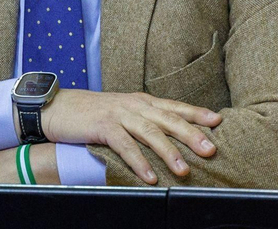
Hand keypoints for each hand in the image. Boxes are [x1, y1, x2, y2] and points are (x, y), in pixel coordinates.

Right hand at [42, 87, 221, 183]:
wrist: (59, 107)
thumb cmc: (94, 114)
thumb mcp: (124, 113)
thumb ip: (145, 120)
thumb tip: (168, 136)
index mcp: (143, 101)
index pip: (175, 106)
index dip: (197, 113)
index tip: (218, 121)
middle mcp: (136, 105)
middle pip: (169, 120)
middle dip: (192, 135)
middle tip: (211, 149)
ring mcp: (120, 115)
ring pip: (151, 133)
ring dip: (169, 153)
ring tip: (184, 170)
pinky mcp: (103, 127)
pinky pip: (125, 146)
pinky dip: (139, 162)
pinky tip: (149, 176)